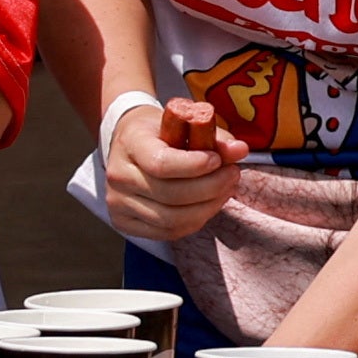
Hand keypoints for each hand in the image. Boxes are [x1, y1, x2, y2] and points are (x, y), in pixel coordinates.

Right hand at [96, 91, 238, 245]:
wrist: (128, 145)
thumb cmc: (161, 133)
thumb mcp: (184, 124)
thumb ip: (212, 137)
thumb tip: (239, 150)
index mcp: (130, 144)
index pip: (161, 164)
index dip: (195, 166)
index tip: (218, 160)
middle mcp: (117, 176)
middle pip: (170, 195)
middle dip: (211, 187)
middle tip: (232, 175)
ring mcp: (118, 202)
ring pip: (171, 218)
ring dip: (208, 207)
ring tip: (225, 191)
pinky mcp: (124, 222)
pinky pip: (167, 232)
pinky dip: (195, 222)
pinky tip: (207, 205)